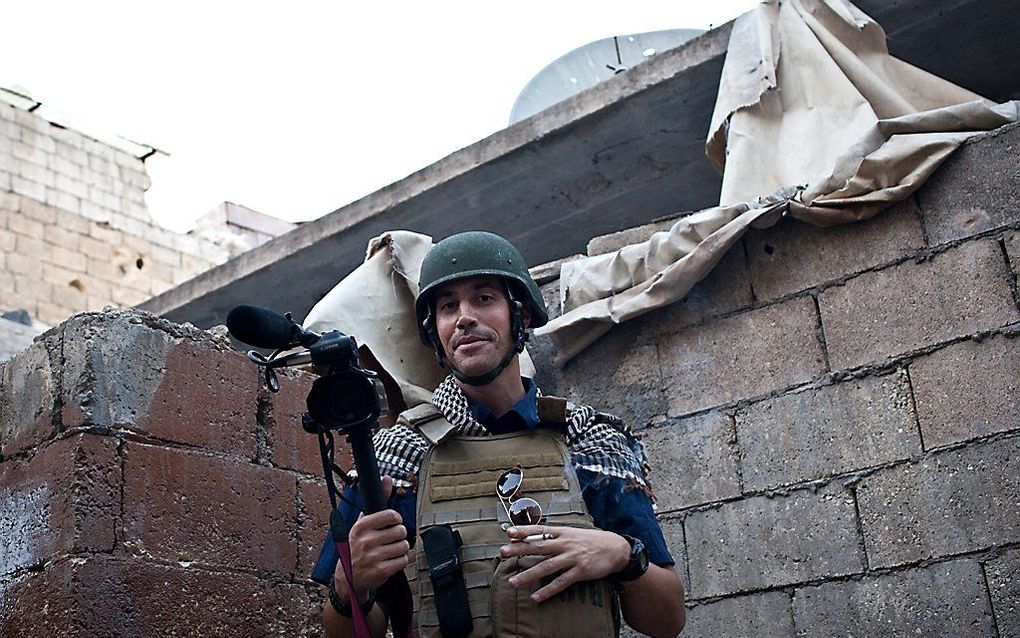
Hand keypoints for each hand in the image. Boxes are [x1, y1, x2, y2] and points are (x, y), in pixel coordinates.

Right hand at [333, 476, 409, 600]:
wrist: (348, 578)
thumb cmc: (356, 546)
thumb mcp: (362, 523)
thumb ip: (377, 499)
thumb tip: (386, 477)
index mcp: (361, 526)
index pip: (391, 515)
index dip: (396, 519)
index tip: (393, 523)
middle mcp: (366, 541)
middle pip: (401, 531)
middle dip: (399, 535)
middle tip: (391, 539)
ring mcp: (373, 556)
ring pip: (404, 545)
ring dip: (401, 548)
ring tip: (391, 550)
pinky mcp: (381, 570)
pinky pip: (404, 560)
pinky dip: (401, 560)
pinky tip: (391, 560)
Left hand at [499, 525, 630, 602]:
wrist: (616, 548)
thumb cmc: (591, 541)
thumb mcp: (573, 533)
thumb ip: (555, 536)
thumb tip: (535, 538)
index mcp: (563, 532)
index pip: (540, 530)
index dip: (524, 530)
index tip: (509, 532)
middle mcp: (566, 543)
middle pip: (539, 546)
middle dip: (519, 549)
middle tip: (502, 552)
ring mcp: (573, 557)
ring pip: (546, 567)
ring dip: (528, 575)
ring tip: (513, 582)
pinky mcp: (581, 571)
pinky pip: (561, 582)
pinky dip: (548, 590)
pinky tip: (536, 597)